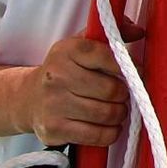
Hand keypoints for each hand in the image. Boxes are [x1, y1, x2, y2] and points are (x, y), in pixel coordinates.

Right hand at [21, 21, 141, 146]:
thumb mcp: (83, 44)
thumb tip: (138, 31)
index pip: (109, 56)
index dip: (129, 67)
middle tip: (124, 95)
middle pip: (111, 90)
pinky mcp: (54, 130)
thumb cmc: (66, 69)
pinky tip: (111, 127)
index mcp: (67, 50)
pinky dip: (111, 133)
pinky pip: (96, 135)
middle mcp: (57, 76)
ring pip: (106, 114)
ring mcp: (53, 104)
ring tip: (118, 109)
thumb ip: (113, 34)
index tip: (136, 72)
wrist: (28, 98)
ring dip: (120, 114)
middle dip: (125, 94)